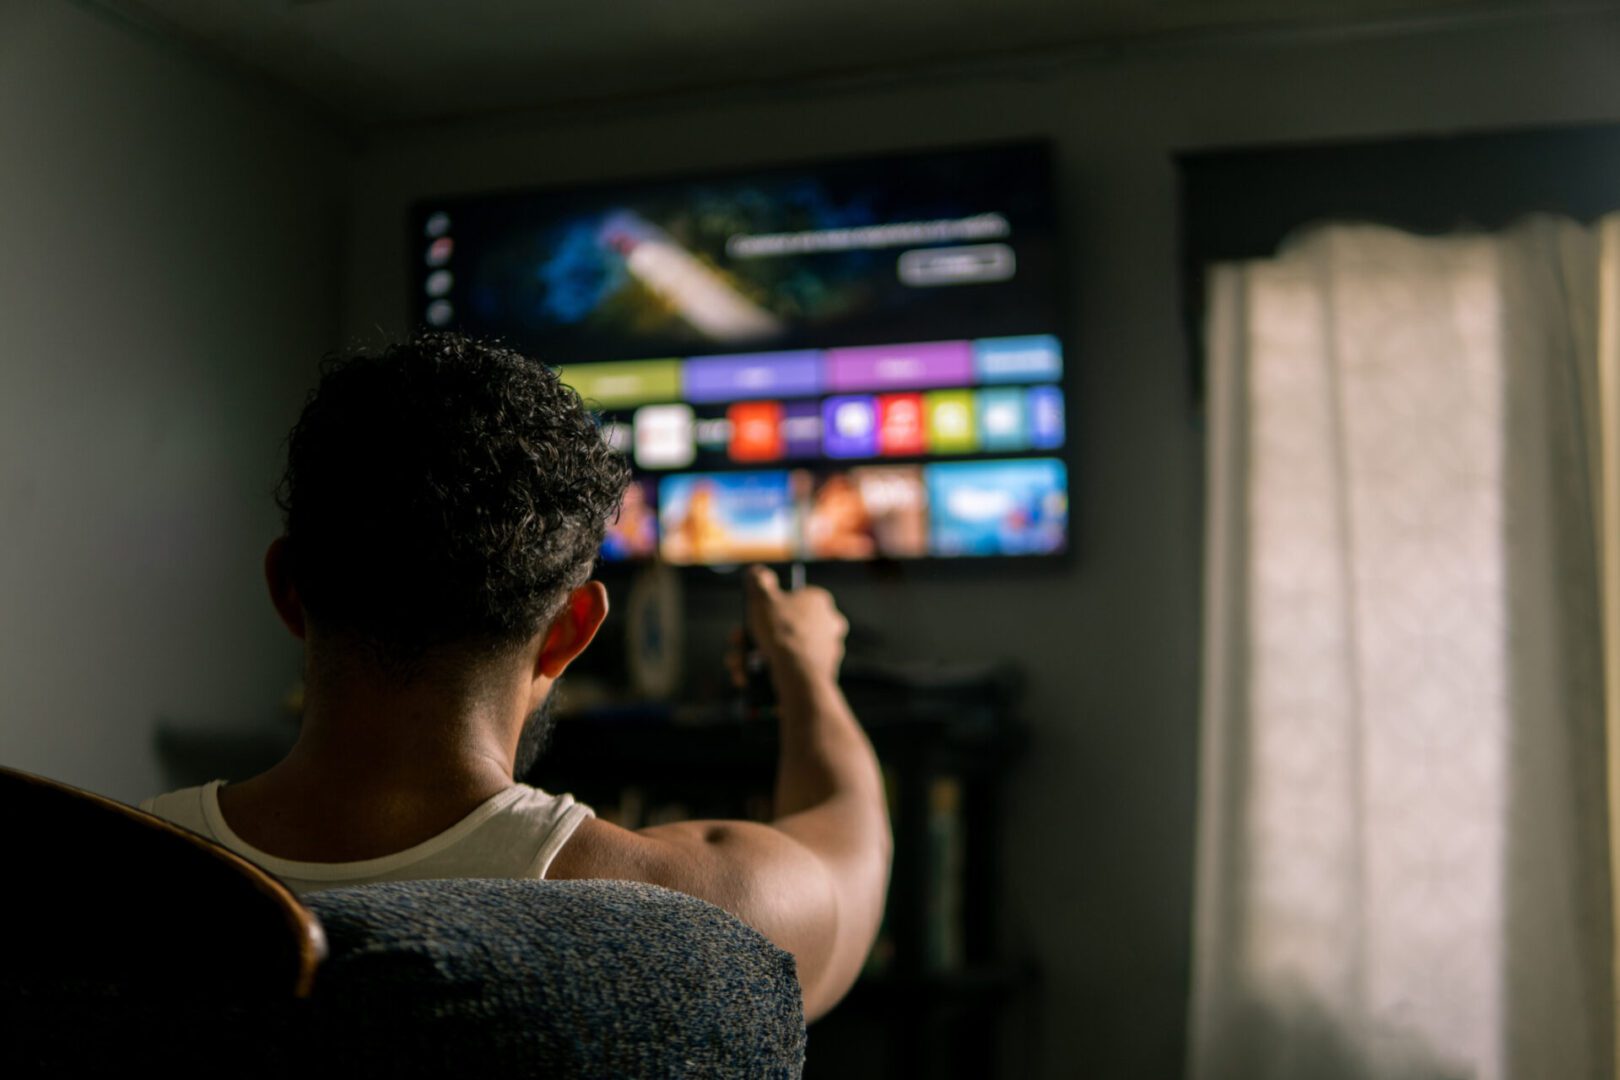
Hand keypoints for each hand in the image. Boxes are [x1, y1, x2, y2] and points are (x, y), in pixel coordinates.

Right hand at [738, 565, 847, 687]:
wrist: (798, 673)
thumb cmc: (783, 631)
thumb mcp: (763, 597)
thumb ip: (758, 582)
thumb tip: (757, 571)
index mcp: (819, 601)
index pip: (793, 598)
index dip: (768, 608)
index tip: (752, 617)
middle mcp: (829, 624)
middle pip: (786, 627)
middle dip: (758, 636)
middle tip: (740, 641)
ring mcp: (827, 650)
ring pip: (786, 650)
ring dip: (758, 656)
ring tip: (742, 663)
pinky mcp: (821, 673)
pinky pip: (791, 669)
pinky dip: (770, 672)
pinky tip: (751, 678)